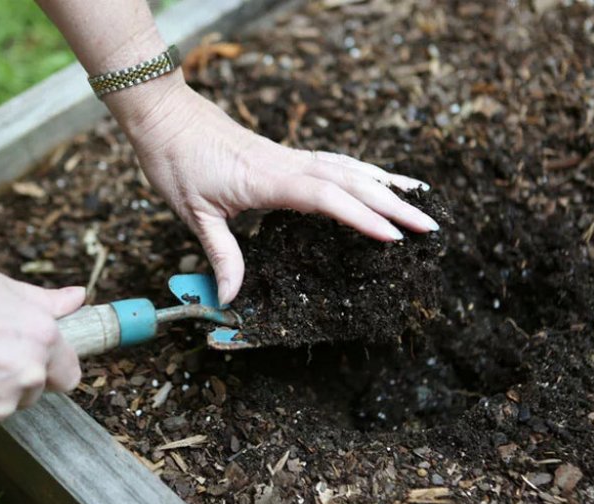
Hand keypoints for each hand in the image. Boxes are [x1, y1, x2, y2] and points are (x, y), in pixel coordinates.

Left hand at [121, 85, 439, 303]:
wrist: (163, 114)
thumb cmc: (175, 160)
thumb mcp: (194, 213)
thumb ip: (220, 255)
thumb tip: (231, 298)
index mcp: (267, 180)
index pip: (326, 198)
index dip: (362, 217)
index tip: (394, 236)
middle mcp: (287, 165)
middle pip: (351, 181)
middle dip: (393, 203)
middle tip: (430, 225)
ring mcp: (289, 156)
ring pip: (348, 167)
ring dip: (385, 183)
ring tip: (420, 197)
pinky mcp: (285, 154)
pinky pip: (334, 161)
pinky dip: (362, 170)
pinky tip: (376, 178)